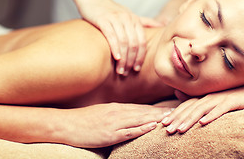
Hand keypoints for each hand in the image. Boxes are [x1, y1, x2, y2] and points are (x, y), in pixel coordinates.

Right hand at [56, 103, 171, 147]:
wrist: (65, 124)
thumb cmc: (83, 120)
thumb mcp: (102, 113)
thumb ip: (116, 114)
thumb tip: (129, 117)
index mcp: (117, 108)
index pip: (141, 108)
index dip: (156, 109)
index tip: (170, 109)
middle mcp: (118, 113)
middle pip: (144, 112)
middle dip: (162, 113)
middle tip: (178, 112)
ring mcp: (114, 123)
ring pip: (140, 120)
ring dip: (156, 119)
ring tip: (171, 118)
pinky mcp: (109, 134)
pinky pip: (128, 131)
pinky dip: (141, 129)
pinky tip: (152, 127)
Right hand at [79, 0, 161, 75]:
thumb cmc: (110, 9)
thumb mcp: (129, 14)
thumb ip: (144, 21)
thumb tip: (162, 26)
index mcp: (134, 20)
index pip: (142, 42)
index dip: (140, 57)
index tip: (137, 69)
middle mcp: (127, 19)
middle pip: (134, 44)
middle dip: (131, 60)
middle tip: (127, 72)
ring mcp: (115, 18)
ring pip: (124, 42)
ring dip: (123, 59)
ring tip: (120, 70)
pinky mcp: (103, 19)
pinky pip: (111, 36)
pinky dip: (115, 48)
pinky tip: (116, 58)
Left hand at [162, 83, 243, 133]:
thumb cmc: (237, 99)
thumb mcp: (217, 102)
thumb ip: (201, 102)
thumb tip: (180, 97)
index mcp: (206, 97)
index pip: (186, 106)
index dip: (174, 115)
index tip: (163, 125)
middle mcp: (211, 96)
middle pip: (191, 108)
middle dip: (178, 119)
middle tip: (167, 130)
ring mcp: (221, 97)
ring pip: (202, 109)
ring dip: (190, 119)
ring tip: (180, 130)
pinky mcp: (233, 100)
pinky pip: (221, 109)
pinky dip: (212, 115)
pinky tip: (204, 123)